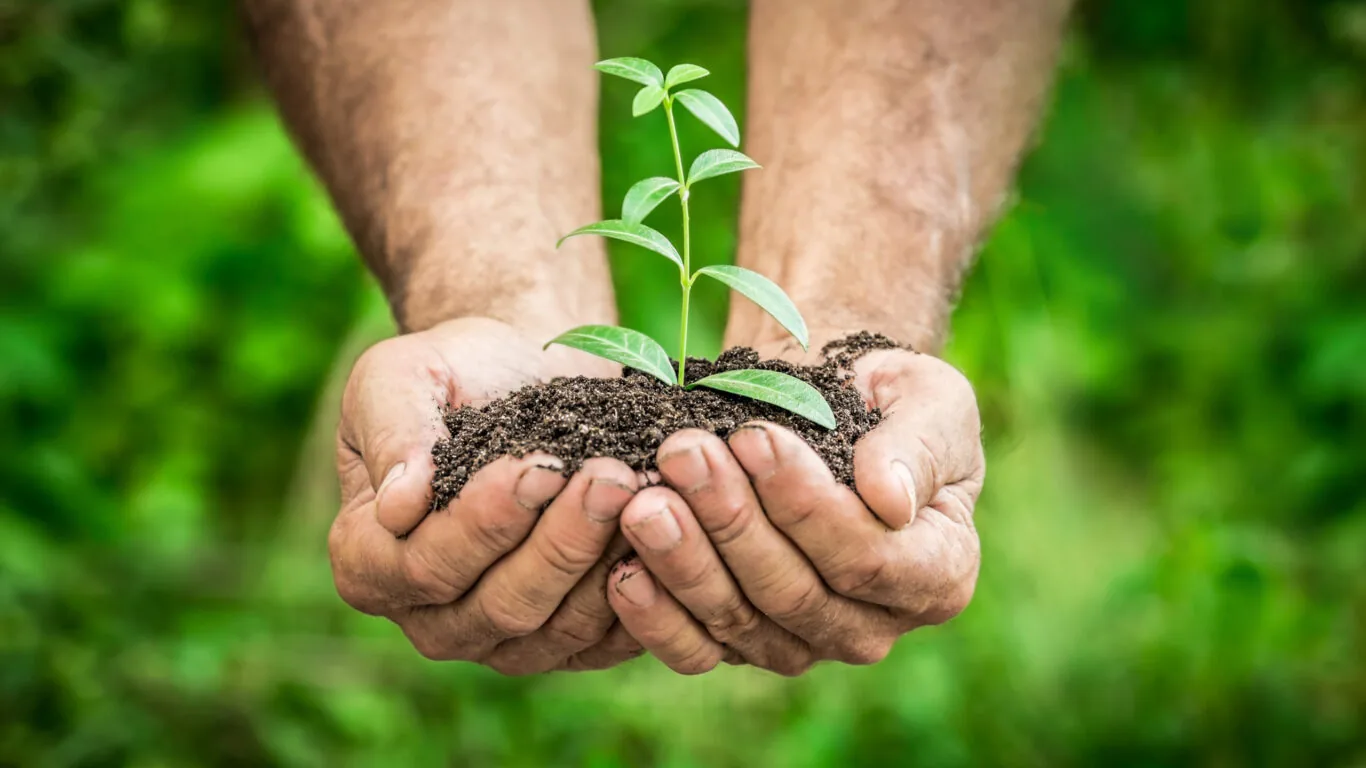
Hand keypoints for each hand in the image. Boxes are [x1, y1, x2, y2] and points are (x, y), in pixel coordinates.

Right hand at [328, 317, 646, 673]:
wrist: (524, 375)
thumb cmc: (453, 373)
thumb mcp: (399, 376)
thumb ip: (393, 432)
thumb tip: (399, 505)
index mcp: (369, 561)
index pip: (425, 565)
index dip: (485, 522)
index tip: (538, 465)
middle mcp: (431, 618)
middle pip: (501, 605)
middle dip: (561, 540)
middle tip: (611, 476)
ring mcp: (503, 641)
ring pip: (559, 626)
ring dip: (605, 559)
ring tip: (643, 490)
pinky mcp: (569, 642)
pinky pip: (608, 638)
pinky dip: (642, 589)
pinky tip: (669, 529)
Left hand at [605, 346, 983, 674]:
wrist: (829, 408)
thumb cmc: (888, 400)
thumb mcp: (930, 402)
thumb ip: (917, 447)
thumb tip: (889, 498)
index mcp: (937, 574)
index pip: (868, 559)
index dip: (805, 505)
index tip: (753, 437)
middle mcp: (872, 626)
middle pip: (793, 593)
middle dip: (731, 520)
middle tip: (681, 454)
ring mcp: (803, 643)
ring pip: (739, 621)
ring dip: (684, 560)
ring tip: (643, 500)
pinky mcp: (741, 643)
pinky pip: (696, 649)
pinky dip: (655, 617)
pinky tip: (621, 571)